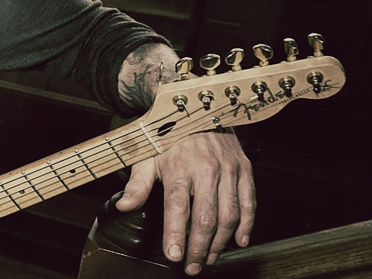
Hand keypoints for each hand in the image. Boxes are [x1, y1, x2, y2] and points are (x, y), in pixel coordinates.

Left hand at [115, 131, 254, 275]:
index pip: (177, 208)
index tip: (174, 256)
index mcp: (179, 167)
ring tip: (209, 258)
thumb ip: (137, 184)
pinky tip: (238, 241)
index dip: (176, 235)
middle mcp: (206, 169)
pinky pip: (249, 202)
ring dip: (220, 242)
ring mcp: (228, 169)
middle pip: (205, 217)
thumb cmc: (170, 135)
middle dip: (198, 248)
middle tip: (192, 266)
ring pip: (228, 215)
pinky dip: (246, 225)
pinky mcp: (244, 168)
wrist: (197, 108)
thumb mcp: (147, 155)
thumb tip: (123, 206)